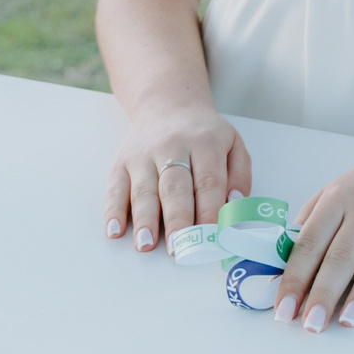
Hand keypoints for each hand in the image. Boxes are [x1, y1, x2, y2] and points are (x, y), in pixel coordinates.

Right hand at [103, 99, 248, 253]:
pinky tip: (115, 230)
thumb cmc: (204, 134)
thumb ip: (240, 175)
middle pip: (175, 187)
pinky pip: (115, 187)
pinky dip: (113, 210)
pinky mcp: (121, 162)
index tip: (210, 236)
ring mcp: (144, 155)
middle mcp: (172, 147)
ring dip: (144, 219)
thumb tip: (234, 205)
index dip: (209, 210)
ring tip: (146, 245)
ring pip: (144, 189)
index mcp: (205, 143)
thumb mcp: (233, 144)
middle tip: (178, 248)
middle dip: (177, 220)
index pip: (208, 181)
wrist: (168, 105)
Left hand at [270, 148, 353, 330]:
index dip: (295, 277)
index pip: (310, 242)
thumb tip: (281, 275)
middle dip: (325, 292)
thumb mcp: (332, 195)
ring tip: (348, 321)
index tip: (284, 309)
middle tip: (313, 324)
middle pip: (343, 254)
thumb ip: (308, 229)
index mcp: (337, 199)